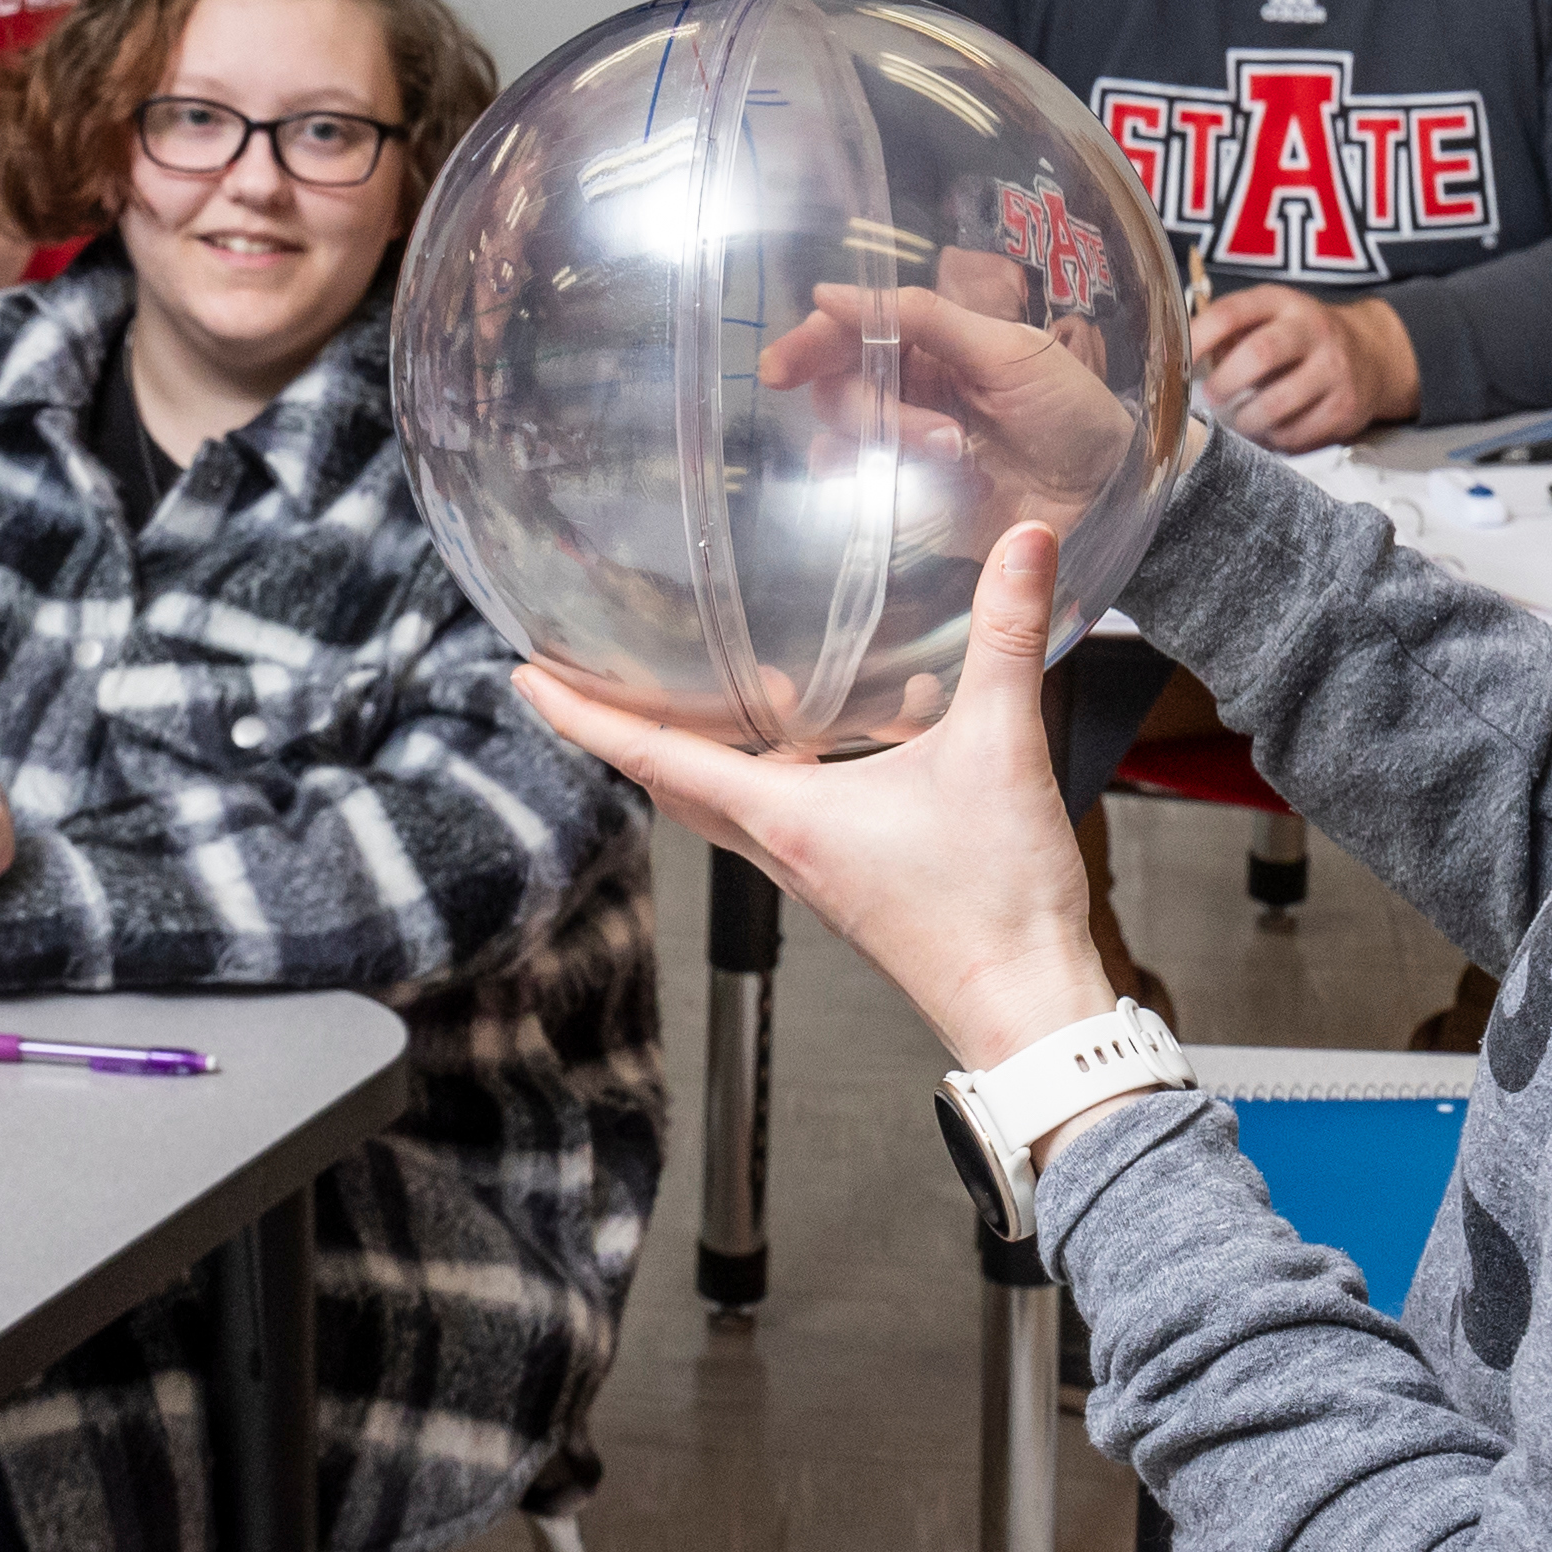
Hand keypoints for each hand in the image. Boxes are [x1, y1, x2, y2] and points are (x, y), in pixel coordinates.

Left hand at [518, 520, 1113, 1076]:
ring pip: (725, 797)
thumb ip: (1008, 638)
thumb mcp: (1000, 749)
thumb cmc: (997, 905)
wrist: (1026, 1005)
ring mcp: (807, 867)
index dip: (581, 713)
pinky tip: (839, 727)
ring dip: (704, 741)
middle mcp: (777, 845)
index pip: (651, 756)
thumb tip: (1025, 546)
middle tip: (584, 674)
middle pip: (669, 778)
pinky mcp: (844, 879)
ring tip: (708, 681)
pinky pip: (781, 810)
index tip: (525, 676)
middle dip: (621, 725)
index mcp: (783, 817)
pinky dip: (778, 763)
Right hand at [755, 272, 1145, 545]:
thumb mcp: (1007, 348)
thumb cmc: (1071, 407)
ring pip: (842, 444)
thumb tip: (828, 292)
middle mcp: (904, 393)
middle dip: (876, 410)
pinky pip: (861, 496)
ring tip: (958, 460)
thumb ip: (921, 318)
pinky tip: (942, 490)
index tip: (782, 367)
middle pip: (836, 391)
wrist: (1111, 489)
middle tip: (941, 433)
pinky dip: (887, 492)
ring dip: (892, 450)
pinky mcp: (908, 503)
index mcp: (925, 345)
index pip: (846, 334)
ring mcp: (904, 450)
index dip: (809, 345)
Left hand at [1189, 285, 1414, 450]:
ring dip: (1246, 419)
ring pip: (1278, 403)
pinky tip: (1269, 429)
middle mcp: (1312, 330)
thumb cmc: (1299, 336)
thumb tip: (1173, 357)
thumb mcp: (1267, 315)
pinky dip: (1274, 438)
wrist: (1371, 352)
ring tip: (1238, 419)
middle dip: (1225, 383)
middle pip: (1259, 354)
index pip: (1231, 313)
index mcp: (1282, 303)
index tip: (1179, 359)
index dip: (1198, 337)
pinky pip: (1298, 433)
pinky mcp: (1346, 406)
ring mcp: (1334, 369)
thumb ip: (1226, 329)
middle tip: (1213, 397)